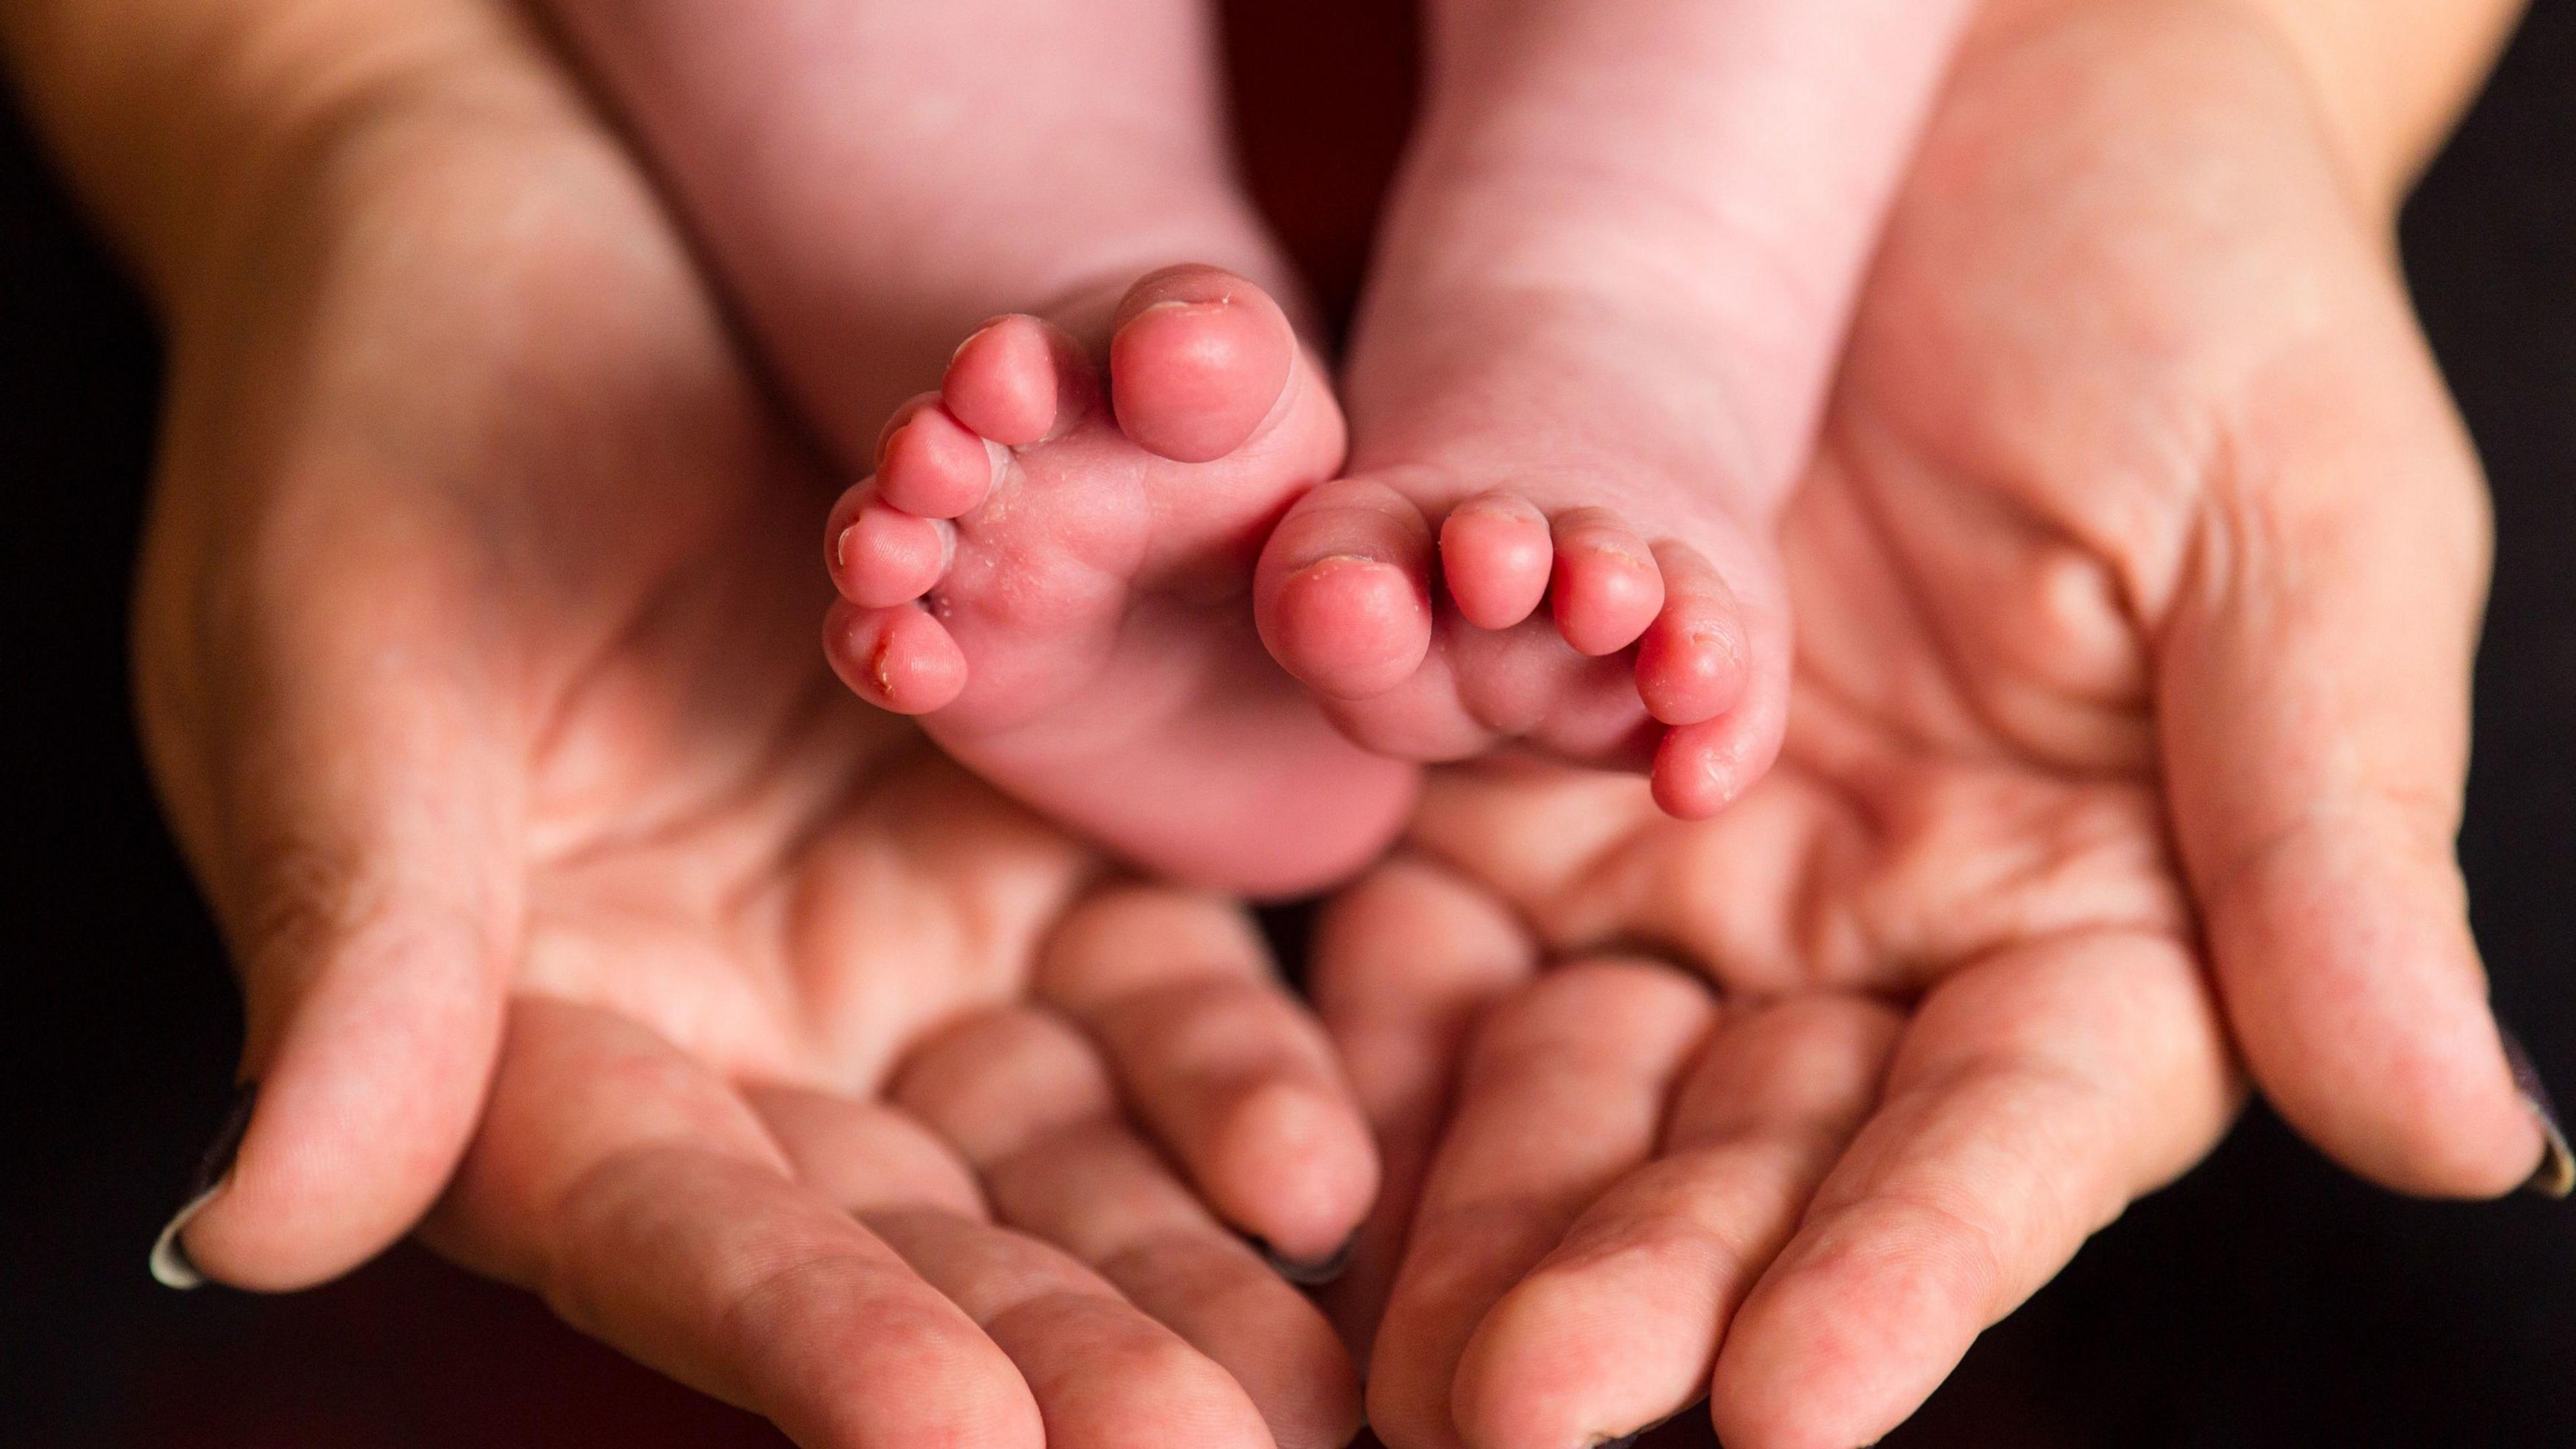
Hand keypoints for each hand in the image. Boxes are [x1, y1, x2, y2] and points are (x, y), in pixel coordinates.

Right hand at [97, 2, 1370, 1442]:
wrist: (517, 219)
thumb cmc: (378, 414)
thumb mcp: (348, 658)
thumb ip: (362, 940)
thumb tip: (264, 1221)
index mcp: (522, 1035)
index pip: (672, 1227)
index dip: (807, 1339)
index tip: (957, 1441)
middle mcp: (725, 1035)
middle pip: (899, 1238)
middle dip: (1055, 1355)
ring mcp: (884, 946)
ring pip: (1049, 1146)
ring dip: (1179, 1260)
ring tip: (1314, 1377)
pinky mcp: (1017, 839)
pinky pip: (1142, 983)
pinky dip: (1228, 1072)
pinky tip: (1322, 1159)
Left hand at [1321, 5, 2555, 1445]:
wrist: (1964, 92)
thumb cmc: (2185, 277)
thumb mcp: (2295, 531)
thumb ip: (2328, 838)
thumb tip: (2457, 1137)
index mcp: (2099, 922)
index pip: (2001, 1143)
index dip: (1906, 1276)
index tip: (1798, 1405)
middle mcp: (1878, 937)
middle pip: (1753, 1154)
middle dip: (1637, 1280)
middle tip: (1512, 1409)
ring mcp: (1689, 861)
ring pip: (1571, 1080)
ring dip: (1471, 1208)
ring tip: (1380, 1347)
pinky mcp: (1528, 767)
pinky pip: (1430, 921)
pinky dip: (1362, 1025)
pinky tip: (1282, 1130)